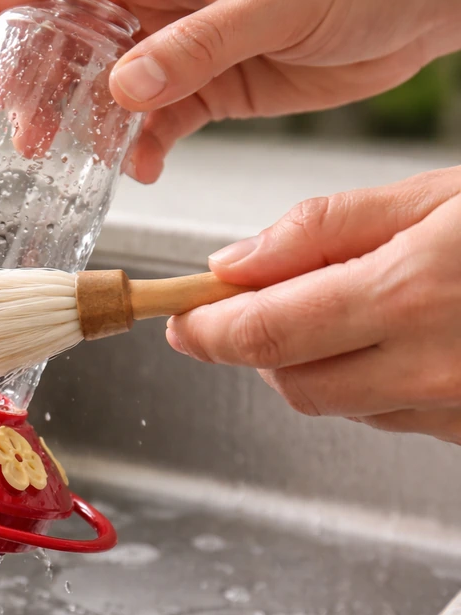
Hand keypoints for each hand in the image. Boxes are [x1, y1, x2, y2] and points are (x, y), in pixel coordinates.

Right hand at [0, 0, 460, 183]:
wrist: (419, 3)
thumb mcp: (276, 5)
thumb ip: (197, 47)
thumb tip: (123, 86)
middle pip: (67, 38)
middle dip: (34, 84)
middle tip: (20, 131)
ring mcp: (178, 46)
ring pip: (103, 87)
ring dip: (79, 124)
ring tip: (64, 157)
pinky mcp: (206, 86)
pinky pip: (155, 120)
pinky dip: (141, 146)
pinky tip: (142, 166)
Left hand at [166, 166, 460, 444]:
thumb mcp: (435, 197)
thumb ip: (323, 229)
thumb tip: (234, 264)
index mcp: (409, 293)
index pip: (264, 332)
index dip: (207, 329)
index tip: (181, 318)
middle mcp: (431, 366)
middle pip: (289, 379)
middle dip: (256, 344)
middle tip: (257, 302)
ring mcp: (454, 409)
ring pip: (336, 403)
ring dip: (312, 362)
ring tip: (349, 305)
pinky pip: (389, 417)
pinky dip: (368, 381)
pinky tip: (395, 338)